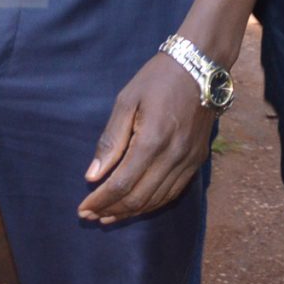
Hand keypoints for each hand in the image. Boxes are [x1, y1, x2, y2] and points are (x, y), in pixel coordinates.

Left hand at [80, 54, 219, 224]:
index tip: (83, 209)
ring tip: (107, 216)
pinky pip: (172, 193)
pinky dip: (151, 204)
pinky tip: (136, 206)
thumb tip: (93, 175)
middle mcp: (173, 156)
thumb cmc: (158, 79)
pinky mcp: (197, 161)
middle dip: (111, 210)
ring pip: (156, 200)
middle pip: (138, 198)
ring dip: (130, 212)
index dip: (100, 200)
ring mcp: (188, 161)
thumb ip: (111, 140)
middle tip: (90, 216)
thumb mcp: (126, 100)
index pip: (121, 184)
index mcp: (152, 139)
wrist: (201, 67)